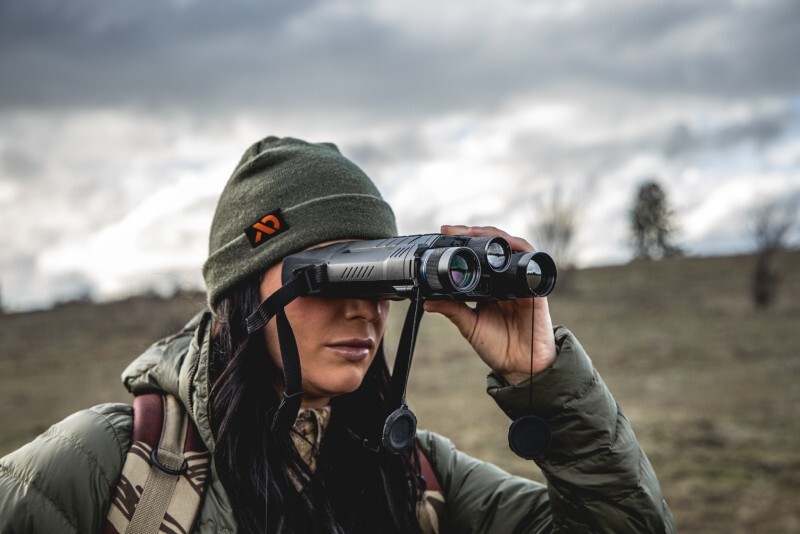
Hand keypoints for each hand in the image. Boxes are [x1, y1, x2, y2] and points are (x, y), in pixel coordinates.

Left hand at [423, 225, 556, 384]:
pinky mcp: (534, 286)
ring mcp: (520, 280)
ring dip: (492, 234)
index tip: (442, 235)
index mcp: (488, 285)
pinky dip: (518, 247)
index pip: (476, 256)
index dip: (462, 243)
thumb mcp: (469, 325)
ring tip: (473, 232)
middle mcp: (504, 279)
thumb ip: (453, 310)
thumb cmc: (497, 346)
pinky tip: (505, 244)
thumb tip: (427, 300)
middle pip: (492, 245)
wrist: (520, 366)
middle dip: (473, 232)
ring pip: (510, 246)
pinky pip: (531, 259)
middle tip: (450, 230)